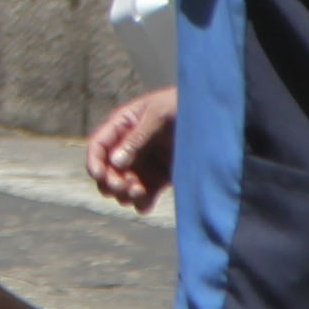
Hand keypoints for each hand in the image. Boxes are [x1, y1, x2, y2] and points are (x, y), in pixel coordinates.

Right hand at [84, 85, 178, 212]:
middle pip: (106, 173)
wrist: (214, 115)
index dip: (94, 162)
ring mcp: (143, 165)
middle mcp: (128, 148)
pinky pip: (143, 198)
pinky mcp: (159, 179)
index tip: (100, 176)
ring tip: (139, 191)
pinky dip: (141, 203)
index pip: (98, 147)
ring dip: (125, 194)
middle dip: (110, 182)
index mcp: (123, 126)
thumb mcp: (158, 114)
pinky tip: (147, 200)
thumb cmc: (183, 105)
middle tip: (125, 185)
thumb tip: (115, 163)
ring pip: (122, 189)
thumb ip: (137, 138)